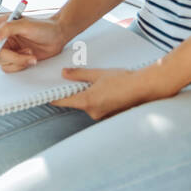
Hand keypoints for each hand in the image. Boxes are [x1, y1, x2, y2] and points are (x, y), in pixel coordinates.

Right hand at [0, 13, 67, 71]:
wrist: (58, 36)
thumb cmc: (44, 27)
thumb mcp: (26, 24)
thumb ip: (8, 29)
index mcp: (0, 25)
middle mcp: (1, 38)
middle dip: (9, 55)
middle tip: (23, 51)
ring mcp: (8, 49)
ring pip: (1, 62)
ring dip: (17, 60)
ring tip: (30, 53)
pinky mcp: (15, 59)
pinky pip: (9, 68)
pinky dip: (20, 65)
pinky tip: (30, 57)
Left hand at [55, 67, 176, 119]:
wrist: (147, 88)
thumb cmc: (124, 79)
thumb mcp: (98, 74)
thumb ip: (79, 74)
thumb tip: (63, 73)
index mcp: (87, 101)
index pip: (62, 102)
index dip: (53, 97)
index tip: (44, 94)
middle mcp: (93, 112)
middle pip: (76, 103)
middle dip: (76, 93)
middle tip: (77, 81)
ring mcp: (102, 116)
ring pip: (88, 105)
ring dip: (89, 96)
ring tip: (99, 84)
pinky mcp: (111, 117)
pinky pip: (99, 108)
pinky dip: (99, 100)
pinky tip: (107, 91)